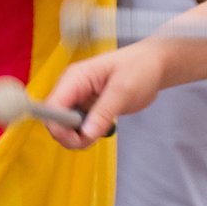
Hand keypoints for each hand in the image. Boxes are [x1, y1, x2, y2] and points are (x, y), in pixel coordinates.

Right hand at [44, 42, 168, 148]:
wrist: (154, 65)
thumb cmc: (140, 69)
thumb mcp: (123, 91)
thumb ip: (104, 112)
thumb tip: (85, 134)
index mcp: (74, 78)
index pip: (52, 107)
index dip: (59, 127)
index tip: (79, 140)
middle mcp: (71, 88)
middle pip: (55, 119)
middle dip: (69, 135)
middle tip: (93, 140)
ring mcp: (79, 98)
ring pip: (66, 126)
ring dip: (79, 136)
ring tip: (102, 132)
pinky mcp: (88, 107)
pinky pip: (79, 126)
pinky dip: (87, 133)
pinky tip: (102, 129)